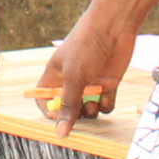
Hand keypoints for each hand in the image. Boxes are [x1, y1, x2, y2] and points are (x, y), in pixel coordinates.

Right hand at [34, 14, 139, 135]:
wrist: (114, 26)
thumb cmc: (86, 45)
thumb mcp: (74, 76)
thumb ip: (68, 105)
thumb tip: (60, 132)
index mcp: (55, 74)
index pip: (44, 97)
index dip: (49, 110)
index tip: (58, 116)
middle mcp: (72, 80)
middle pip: (68, 107)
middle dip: (74, 114)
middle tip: (80, 112)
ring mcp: (90, 82)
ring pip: (87, 108)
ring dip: (90, 111)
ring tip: (93, 105)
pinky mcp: (108, 83)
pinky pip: (105, 104)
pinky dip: (106, 105)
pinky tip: (106, 96)